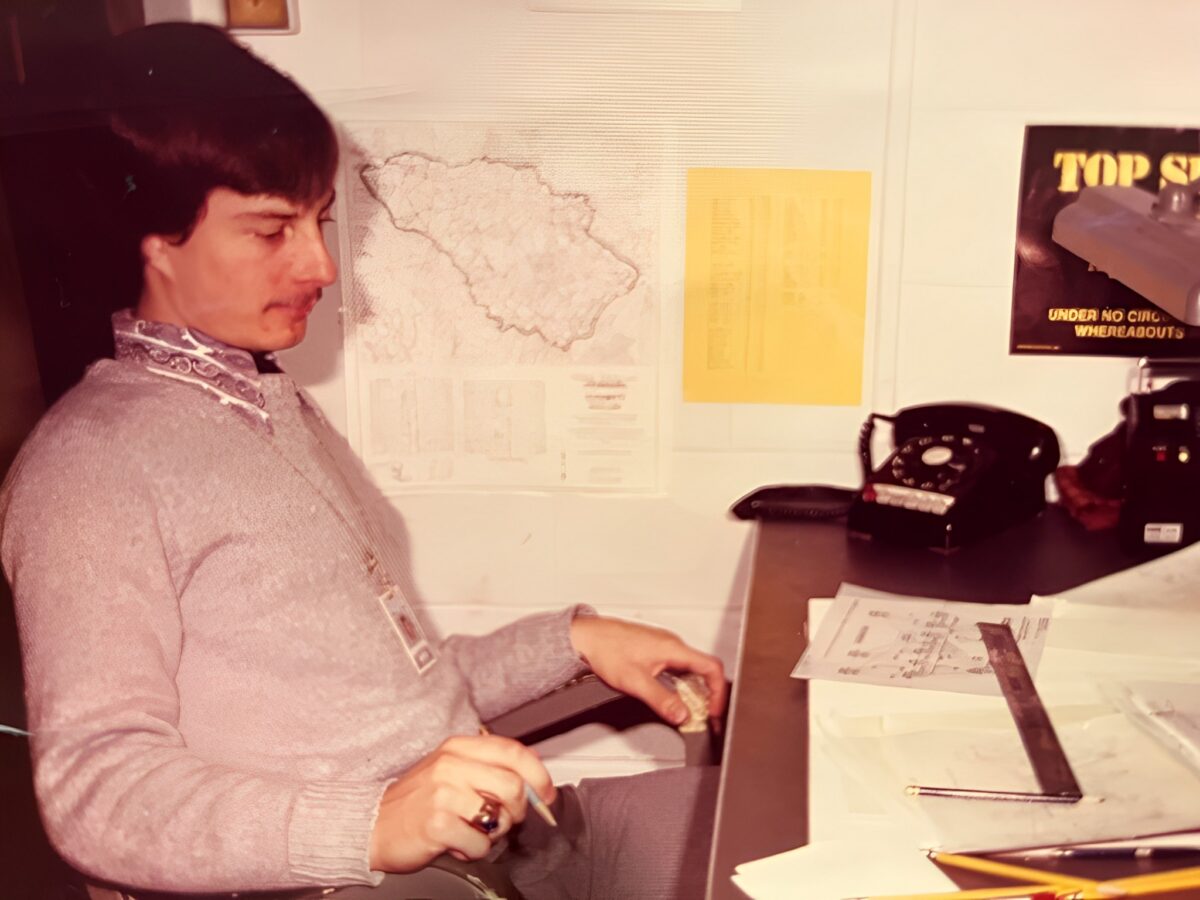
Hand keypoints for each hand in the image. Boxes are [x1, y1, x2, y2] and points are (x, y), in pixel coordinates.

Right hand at [368, 734, 554, 871]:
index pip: (514, 752)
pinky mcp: (437, 824)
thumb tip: (535, 783)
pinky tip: (457, 843)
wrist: (372, 826)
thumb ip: (488, 770)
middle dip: (517, 811)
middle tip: (502, 819)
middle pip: (514, 786)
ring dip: (494, 832)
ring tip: (473, 831)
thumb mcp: (450, 771)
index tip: (547, 793)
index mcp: (458, 747)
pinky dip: (474, 850)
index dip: (539, 774)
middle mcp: (451, 765)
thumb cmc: (416, 801)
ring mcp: (443, 794)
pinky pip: (480, 843)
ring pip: (500, 816)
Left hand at [569, 615, 726, 725]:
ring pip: (690, 670)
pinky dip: (681, 685)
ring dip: (693, 691)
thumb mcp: (635, 681)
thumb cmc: (606, 649)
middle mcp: (672, 644)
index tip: (715, 711)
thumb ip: (661, 700)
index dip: (719, 692)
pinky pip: (677, 668)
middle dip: (708, 696)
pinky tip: (672, 697)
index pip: (712, 668)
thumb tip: (681, 714)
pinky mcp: (654, 650)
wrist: (586, 637)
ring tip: (689, 711)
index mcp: (673, 648)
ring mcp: (664, 646)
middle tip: (704, 717)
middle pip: (704, 670)